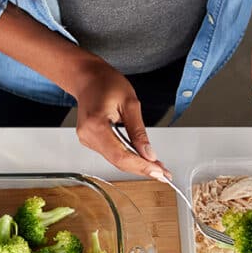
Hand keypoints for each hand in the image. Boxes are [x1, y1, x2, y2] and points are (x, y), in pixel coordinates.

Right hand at [69, 59, 169, 178]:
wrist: (88, 78)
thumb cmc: (106, 83)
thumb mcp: (130, 103)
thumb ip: (139, 132)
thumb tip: (149, 154)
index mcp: (95, 124)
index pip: (120, 155)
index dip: (141, 166)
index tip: (159, 172)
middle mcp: (87, 136)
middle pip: (118, 162)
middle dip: (142, 169)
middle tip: (164, 174)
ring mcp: (87, 140)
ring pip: (115, 161)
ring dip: (137, 165)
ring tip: (158, 167)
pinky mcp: (91, 141)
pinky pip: (112, 154)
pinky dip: (129, 158)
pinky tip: (142, 159)